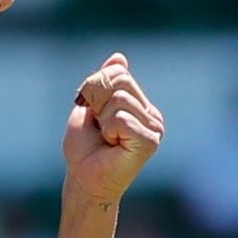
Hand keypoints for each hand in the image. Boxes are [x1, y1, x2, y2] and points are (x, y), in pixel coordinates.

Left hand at [61, 55, 165, 206]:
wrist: (83, 179)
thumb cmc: (85, 148)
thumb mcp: (90, 107)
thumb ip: (104, 82)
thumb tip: (120, 58)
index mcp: (141, 106)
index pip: (118, 73)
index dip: (94, 89)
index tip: (93, 114)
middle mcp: (152, 115)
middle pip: (121, 81)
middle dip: (98, 101)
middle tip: (100, 128)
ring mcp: (155, 128)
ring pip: (119, 99)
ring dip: (103, 119)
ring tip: (107, 139)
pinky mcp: (150, 141)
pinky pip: (121, 118)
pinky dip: (109, 130)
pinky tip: (113, 146)